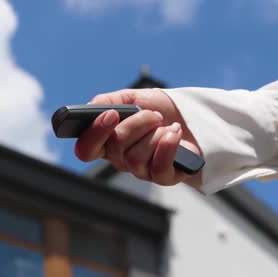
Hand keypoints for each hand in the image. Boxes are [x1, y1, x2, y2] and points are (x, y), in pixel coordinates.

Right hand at [74, 89, 201, 186]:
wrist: (192, 118)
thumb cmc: (159, 110)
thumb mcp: (131, 98)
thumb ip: (106, 101)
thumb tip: (92, 107)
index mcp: (106, 142)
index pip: (86, 149)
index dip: (94, 134)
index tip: (110, 115)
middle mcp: (119, 159)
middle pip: (114, 147)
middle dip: (137, 123)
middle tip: (153, 115)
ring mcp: (140, 170)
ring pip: (134, 158)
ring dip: (154, 134)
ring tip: (166, 125)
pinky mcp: (163, 177)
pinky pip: (158, 168)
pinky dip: (168, 145)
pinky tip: (174, 133)